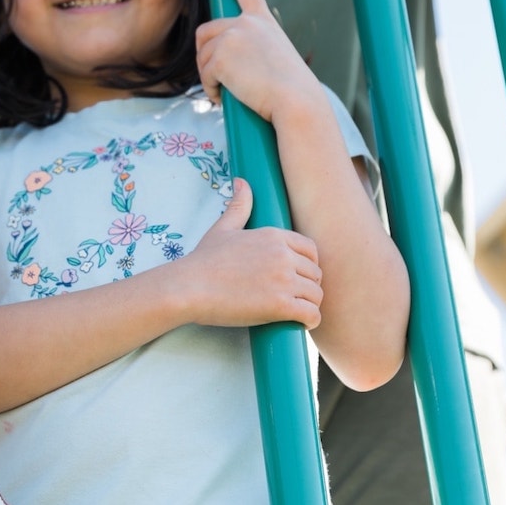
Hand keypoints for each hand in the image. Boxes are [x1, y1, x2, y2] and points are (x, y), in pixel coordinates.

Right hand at [171, 178, 323, 327]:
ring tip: (296, 312)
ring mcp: (283, 281)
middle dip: (308, 286)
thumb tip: (241, 181)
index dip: (307, 265)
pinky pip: (312, 315)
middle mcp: (283, 256)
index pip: (311, 250)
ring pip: (317, 295)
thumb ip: (238, 205)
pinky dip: (310, 321)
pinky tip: (299, 323)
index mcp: (274, 236)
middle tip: (293, 297)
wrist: (189, 287)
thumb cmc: (204, 260)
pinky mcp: (280, 306)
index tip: (296, 277)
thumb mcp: (223, 228)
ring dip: (309, 304)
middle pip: (316, 274)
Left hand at [195, 0, 319, 121]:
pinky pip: (204, 75)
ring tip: (225, 92)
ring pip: (203, 55)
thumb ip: (254, 47)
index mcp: (263, 20)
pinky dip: (210, 89)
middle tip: (214, 76)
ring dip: (208, 76)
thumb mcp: (277, 55)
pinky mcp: (220, 58)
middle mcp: (246, 23)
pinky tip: (221, 99)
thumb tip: (227, 58)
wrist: (295, 101)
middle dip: (205, 53)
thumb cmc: (292, 88)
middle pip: (206, 31)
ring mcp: (231, 38)